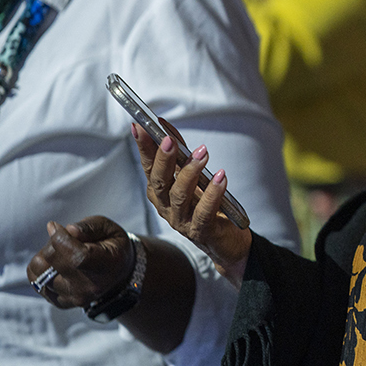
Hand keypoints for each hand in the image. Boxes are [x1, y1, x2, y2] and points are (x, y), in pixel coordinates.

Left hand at [27, 217, 133, 309]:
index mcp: (107, 265)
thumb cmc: (112, 247)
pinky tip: (56, 265)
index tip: (57, 227)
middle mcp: (89, 286)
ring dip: (44, 257)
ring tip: (60, 253)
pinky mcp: (61, 302)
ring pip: (38, 270)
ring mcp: (73, 297)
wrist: (118, 276)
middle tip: (64, 240)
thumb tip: (68, 230)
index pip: (76, 257)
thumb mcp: (109, 228)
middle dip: (52, 243)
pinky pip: (35, 281)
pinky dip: (41, 269)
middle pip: (51, 260)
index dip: (59, 238)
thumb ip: (89, 227)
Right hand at [133, 121, 250, 275]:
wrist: (225, 240)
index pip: (148, 166)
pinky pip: (204, 212)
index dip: (144, 147)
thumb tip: (165, 126)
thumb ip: (180, 153)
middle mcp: (165, 206)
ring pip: (179, 196)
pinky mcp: (201, 231)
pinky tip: (221, 178)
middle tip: (169, 140)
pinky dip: (212, 194)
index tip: (140, 126)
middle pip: (160, 181)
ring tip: (202, 153)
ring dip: (190, 172)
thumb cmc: (206, 204)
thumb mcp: (192, 176)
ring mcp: (181, 221)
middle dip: (163, 159)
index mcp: (160, 191)